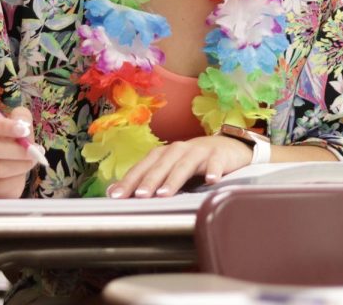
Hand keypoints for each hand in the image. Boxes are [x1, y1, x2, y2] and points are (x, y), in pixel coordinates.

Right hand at [0, 106, 36, 197]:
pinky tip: (18, 176)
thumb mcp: (15, 130)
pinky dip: (15, 181)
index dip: (2, 125)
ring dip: (20, 165)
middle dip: (18, 149)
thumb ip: (21, 119)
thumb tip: (24, 124)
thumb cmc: (6, 147)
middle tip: (35, 151)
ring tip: (29, 162)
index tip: (24, 130)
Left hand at [108, 135, 253, 198]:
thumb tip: (115, 193)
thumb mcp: (170, 168)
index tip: (116, 196)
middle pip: (162, 165)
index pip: (143, 166)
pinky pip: (215, 162)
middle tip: (140, 196)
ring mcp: (199, 151)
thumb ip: (147, 179)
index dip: (130, 180)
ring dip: (174, 178)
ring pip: (185, 164)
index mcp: (164, 154)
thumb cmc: (194, 162)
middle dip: (150, 180)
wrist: (227, 146)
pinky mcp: (219, 155)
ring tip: (165, 193)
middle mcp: (179, 150)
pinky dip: (213, 170)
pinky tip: (211, 180)